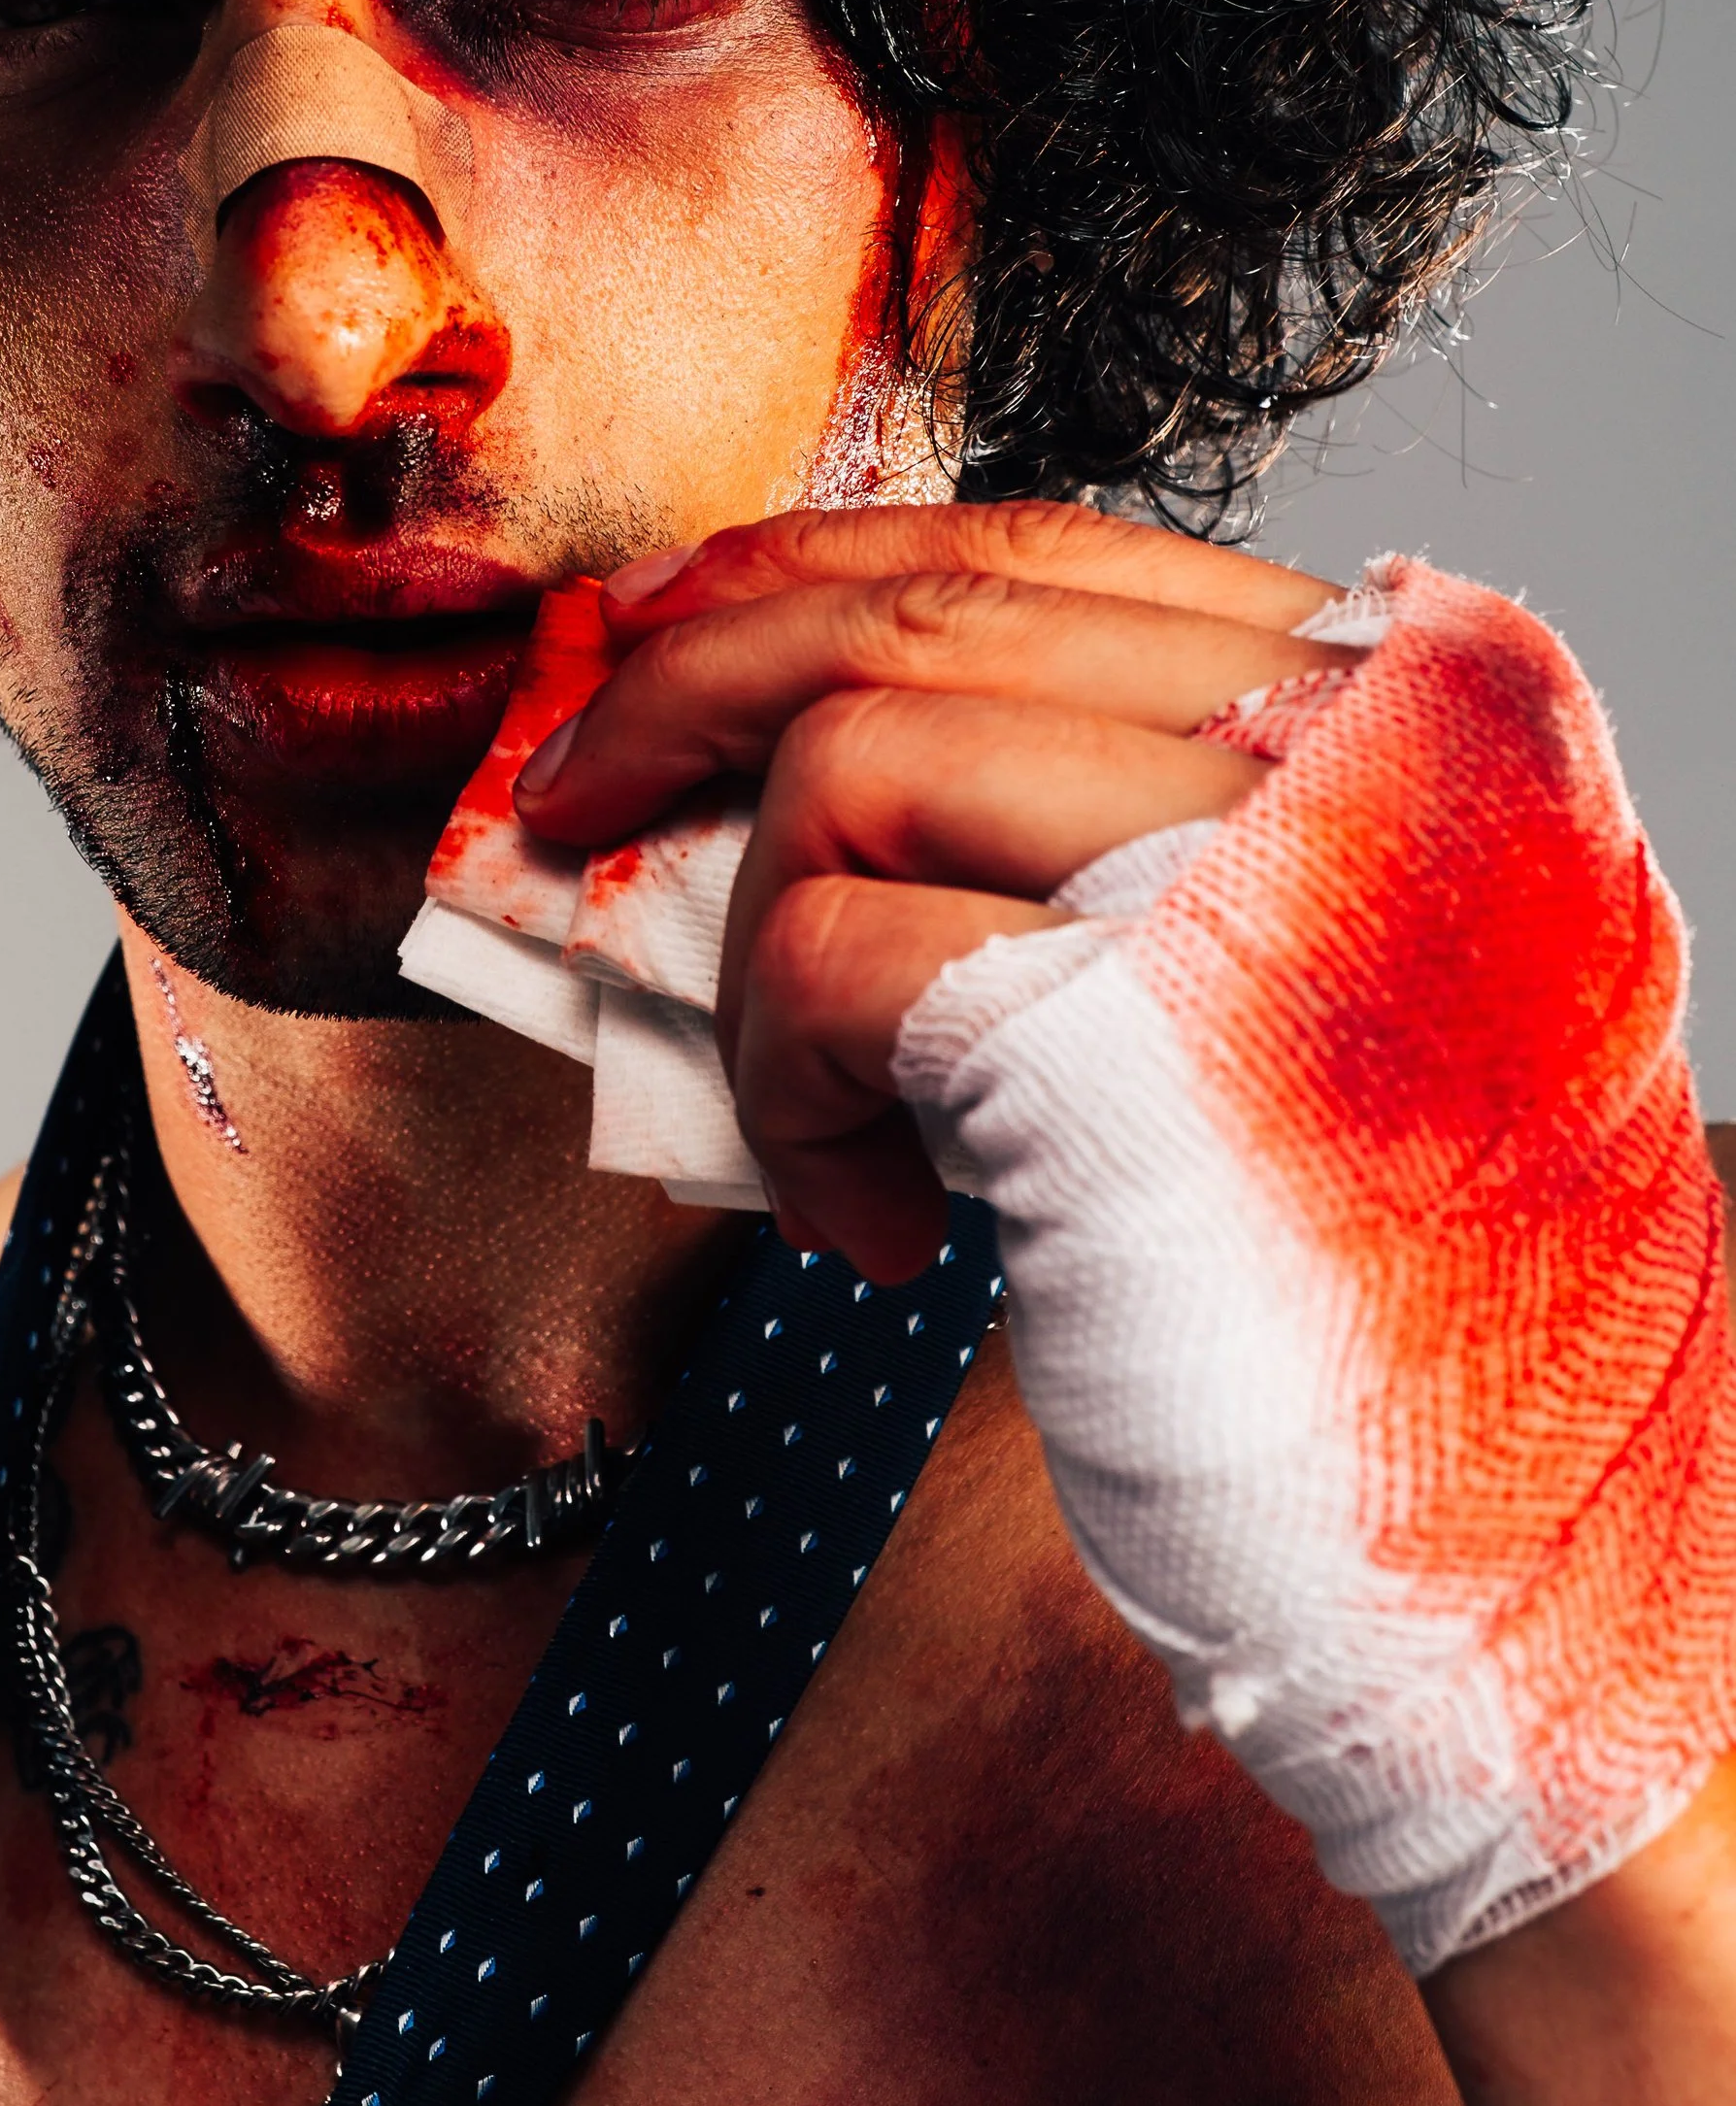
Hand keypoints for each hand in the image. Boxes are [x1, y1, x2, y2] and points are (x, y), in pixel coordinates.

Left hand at [515, 497, 1336, 1274]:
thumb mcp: (1283, 983)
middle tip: (572, 795)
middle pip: (929, 610)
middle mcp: (1363, 749)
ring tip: (814, 1121)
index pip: (1049, 551)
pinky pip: (828, 959)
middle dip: (688, 688)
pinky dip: (785, 1097)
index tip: (658, 624)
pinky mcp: (1140, 1030)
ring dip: (752, 952)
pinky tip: (875, 1228)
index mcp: (1412, 713)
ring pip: (853, 760)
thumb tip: (773, 772)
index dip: (815, 569)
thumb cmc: (1388, 1290)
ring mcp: (1260, 873)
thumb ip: (1097, 837)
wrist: (1533, 1554)